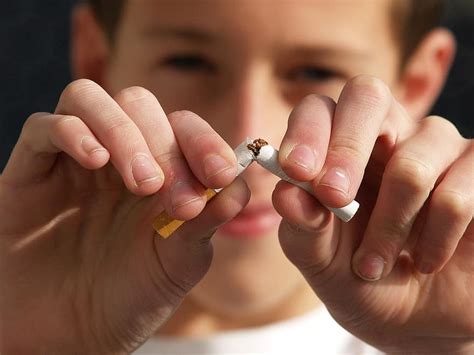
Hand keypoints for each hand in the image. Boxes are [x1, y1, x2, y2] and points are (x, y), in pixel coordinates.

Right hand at [0, 80, 248, 352]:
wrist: (69, 335)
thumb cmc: (129, 298)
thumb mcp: (178, 262)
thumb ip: (207, 222)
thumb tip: (239, 188)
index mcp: (159, 172)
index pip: (183, 128)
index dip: (204, 143)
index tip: (220, 175)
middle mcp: (116, 157)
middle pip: (138, 104)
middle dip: (162, 143)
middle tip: (169, 192)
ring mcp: (72, 160)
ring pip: (90, 100)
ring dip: (122, 132)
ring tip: (141, 182)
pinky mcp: (30, 170)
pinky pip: (44, 127)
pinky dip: (72, 133)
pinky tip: (95, 161)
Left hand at [273, 75, 473, 352]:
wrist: (415, 317)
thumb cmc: (357, 277)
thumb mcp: (319, 258)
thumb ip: (301, 225)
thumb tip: (286, 193)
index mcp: (338, 148)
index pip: (320, 109)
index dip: (307, 132)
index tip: (297, 171)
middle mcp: (388, 134)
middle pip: (367, 96)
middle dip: (346, 150)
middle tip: (334, 197)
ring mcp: (438, 148)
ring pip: (411, 162)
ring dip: (388, 225)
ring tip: (373, 265)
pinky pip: (459, 191)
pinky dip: (435, 237)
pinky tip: (424, 261)